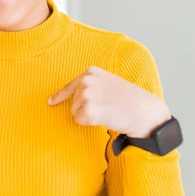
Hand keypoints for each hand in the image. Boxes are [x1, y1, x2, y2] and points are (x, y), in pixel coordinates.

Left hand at [48, 66, 170, 137]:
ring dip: (88, 116)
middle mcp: (86, 80)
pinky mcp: (89, 109)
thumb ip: (92, 85)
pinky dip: (90, 123)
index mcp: (91, 72)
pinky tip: (104, 117)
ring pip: (75, 112)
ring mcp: (87, 94)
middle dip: (85, 108)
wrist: (143, 110)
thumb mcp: (108, 82)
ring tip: (106, 111)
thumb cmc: (129, 99)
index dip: (60, 96)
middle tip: (105, 107)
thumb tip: (75, 96)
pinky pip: (79, 121)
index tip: (50, 102)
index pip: (70, 86)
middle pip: (72, 102)